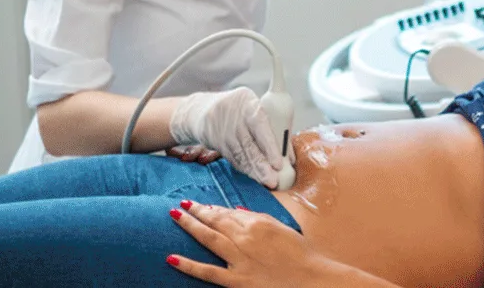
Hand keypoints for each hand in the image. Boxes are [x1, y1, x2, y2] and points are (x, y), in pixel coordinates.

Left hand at [168, 202, 396, 286]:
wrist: (311, 278)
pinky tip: (171, 258)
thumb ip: (257, 219)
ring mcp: (239, 259)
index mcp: (258, 224)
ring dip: (190, 226)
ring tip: (175, 216)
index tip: (199, 204)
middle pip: (215, 221)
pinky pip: (208, 272)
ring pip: (209, 239)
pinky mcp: (237, 280)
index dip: (211, 208)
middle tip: (182, 204)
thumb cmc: (300, 253)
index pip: (228, 213)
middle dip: (197, 211)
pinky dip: (189, 265)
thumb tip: (236, 212)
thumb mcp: (281, 228)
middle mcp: (245, 238)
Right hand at [169, 87, 282, 187]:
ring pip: (240, 155)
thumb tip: (289, 155)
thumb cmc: (238, 109)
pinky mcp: (215, 143)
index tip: (278, 163)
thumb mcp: (253, 107)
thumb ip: (271, 127)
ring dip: (254, 171)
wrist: (201, 109)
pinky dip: (244, 168)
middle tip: (273, 180)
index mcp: (248, 103)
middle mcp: (234, 117)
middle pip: (249, 145)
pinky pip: (233, 158)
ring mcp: (222, 131)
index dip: (269, 146)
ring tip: (266, 181)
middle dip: (262, 165)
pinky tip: (253, 175)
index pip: (260, 126)